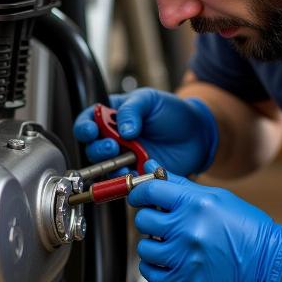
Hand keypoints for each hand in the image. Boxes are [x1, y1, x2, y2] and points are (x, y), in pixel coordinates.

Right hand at [73, 88, 218, 175]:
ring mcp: (124, 158)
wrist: (197, 133)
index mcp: (112, 116)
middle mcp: (114, 138)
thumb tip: (123, 129)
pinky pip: (123, 181)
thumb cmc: (171, 111)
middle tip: (112, 146)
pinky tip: (134, 172)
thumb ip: (132, 109)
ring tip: (124, 160)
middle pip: (91, 147)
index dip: (85, 127)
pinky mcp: (136, 173)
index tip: (91, 130)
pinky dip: (125, 179)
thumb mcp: (149, 99)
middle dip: (97, 148)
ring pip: (104, 167)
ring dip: (109, 166)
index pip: (88, 121)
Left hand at [129, 161, 281, 281]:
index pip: (149, 191)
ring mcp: (186, 257)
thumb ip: (178, 183)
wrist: (269, 262)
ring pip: (144, 248)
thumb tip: (150, 167)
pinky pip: (150, 272)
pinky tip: (164, 259)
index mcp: (194, 204)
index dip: (139, 192)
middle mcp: (188, 229)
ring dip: (151, 244)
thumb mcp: (214, 196)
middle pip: (143, 220)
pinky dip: (152, 266)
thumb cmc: (244, 226)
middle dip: (148, 218)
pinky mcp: (187, 281)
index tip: (139, 196)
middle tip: (160, 221)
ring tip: (167, 242)